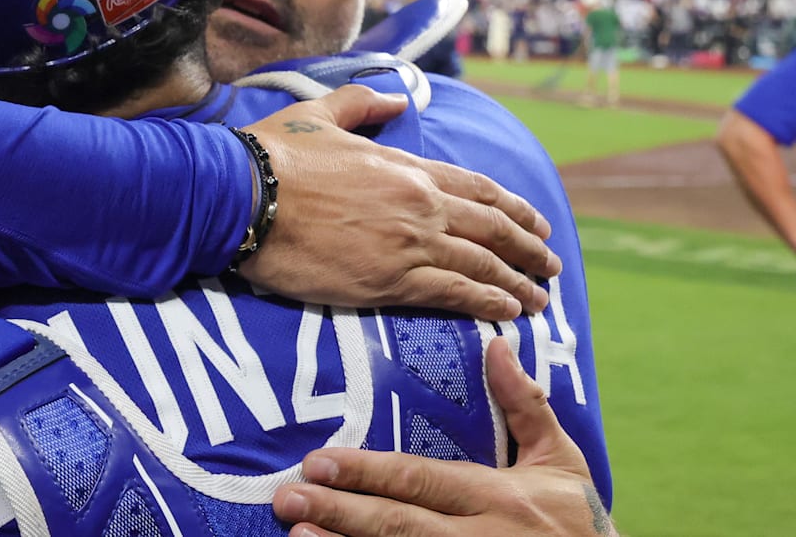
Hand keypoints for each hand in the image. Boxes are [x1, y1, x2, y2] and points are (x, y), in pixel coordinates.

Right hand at [238, 86, 558, 319]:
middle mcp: (420, 204)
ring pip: (482, 265)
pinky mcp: (389, 281)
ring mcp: (409, 244)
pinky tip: (507, 313)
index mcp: (407, 166)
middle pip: (493, 229)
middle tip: (551, 265)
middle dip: (529, 248)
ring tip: (539, 299)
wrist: (245, 196)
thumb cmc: (275, 155)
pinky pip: (454, 294)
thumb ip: (364, 103)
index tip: (536, 223)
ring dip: (518, 283)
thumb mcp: (321, 112)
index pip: (478, 189)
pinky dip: (487, 303)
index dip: (514, 208)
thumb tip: (397, 97)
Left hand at [271, 338, 614, 536]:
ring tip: (298, 532)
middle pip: (400, 524)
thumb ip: (524, 406)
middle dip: (340, 509)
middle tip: (288, 496)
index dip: (369, 472)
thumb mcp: (560, 461)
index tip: (319, 461)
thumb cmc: (575, 520)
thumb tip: (498, 344)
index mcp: (499, 497)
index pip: (422, 481)